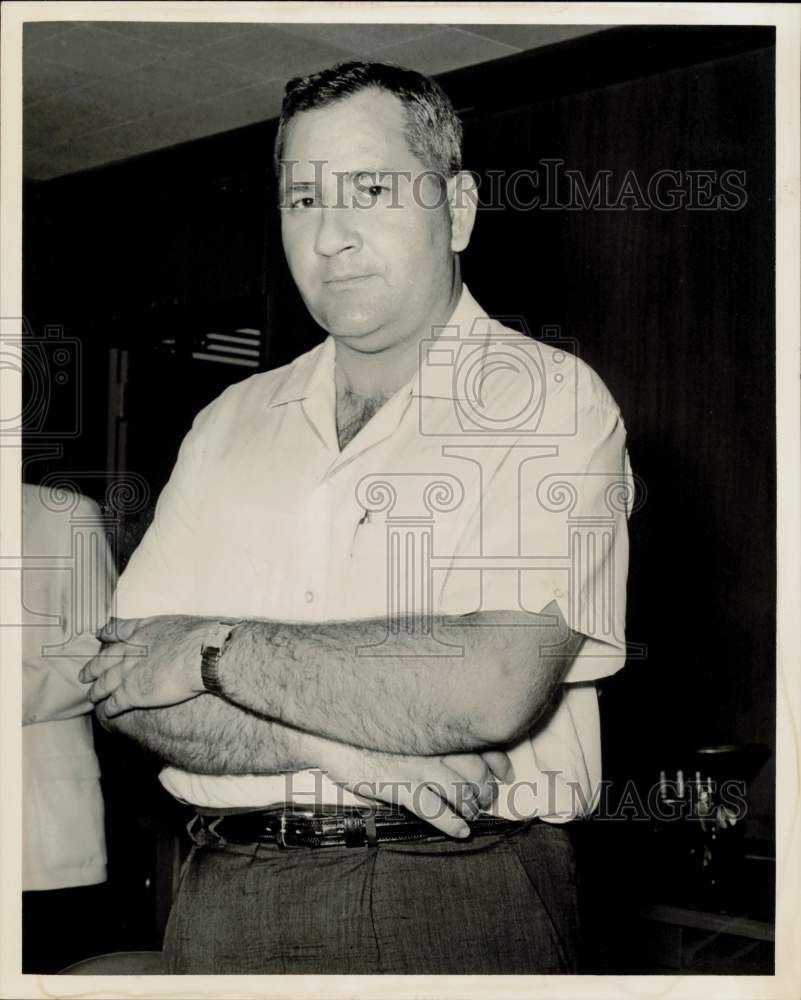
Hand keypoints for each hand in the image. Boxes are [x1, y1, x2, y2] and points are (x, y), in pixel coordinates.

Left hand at [79, 615, 210, 715]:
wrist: (200, 655)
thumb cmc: (197, 638)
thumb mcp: (176, 623)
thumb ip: (163, 627)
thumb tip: (170, 631)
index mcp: (140, 632)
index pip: (116, 631)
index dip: (106, 635)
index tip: (99, 636)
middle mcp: (128, 652)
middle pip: (103, 661)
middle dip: (92, 668)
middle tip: (83, 674)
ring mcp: (127, 673)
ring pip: (104, 684)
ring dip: (96, 691)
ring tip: (91, 696)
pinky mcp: (131, 694)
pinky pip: (114, 703)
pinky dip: (108, 708)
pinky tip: (107, 712)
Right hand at [312, 738, 513, 838]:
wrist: (330, 732)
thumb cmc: (365, 724)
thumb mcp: (402, 720)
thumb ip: (427, 732)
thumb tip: (451, 746)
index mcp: (436, 725)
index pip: (481, 742)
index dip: (499, 762)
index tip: (505, 773)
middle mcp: (433, 743)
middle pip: (476, 771)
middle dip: (486, 789)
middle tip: (487, 799)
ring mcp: (418, 765)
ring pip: (460, 792)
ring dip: (471, 808)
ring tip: (473, 815)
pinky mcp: (401, 786)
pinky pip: (435, 810)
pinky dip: (452, 823)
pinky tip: (461, 830)